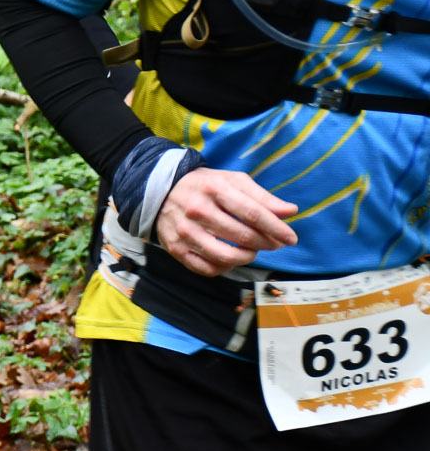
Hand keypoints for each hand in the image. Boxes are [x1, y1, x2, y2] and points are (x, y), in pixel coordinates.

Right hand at [156, 168, 299, 276]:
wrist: (160, 190)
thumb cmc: (205, 186)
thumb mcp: (232, 181)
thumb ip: (262, 197)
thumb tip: (290, 211)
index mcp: (214, 189)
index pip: (252, 213)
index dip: (276, 228)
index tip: (291, 238)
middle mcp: (197, 210)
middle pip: (242, 236)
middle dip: (266, 243)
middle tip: (275, 244)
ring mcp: (185, 231)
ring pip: (226, 256)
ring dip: (247, 257)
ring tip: (252, 251)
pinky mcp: (176, 248)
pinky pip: (207, 268)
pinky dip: (225, 267)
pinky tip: (230, 258)